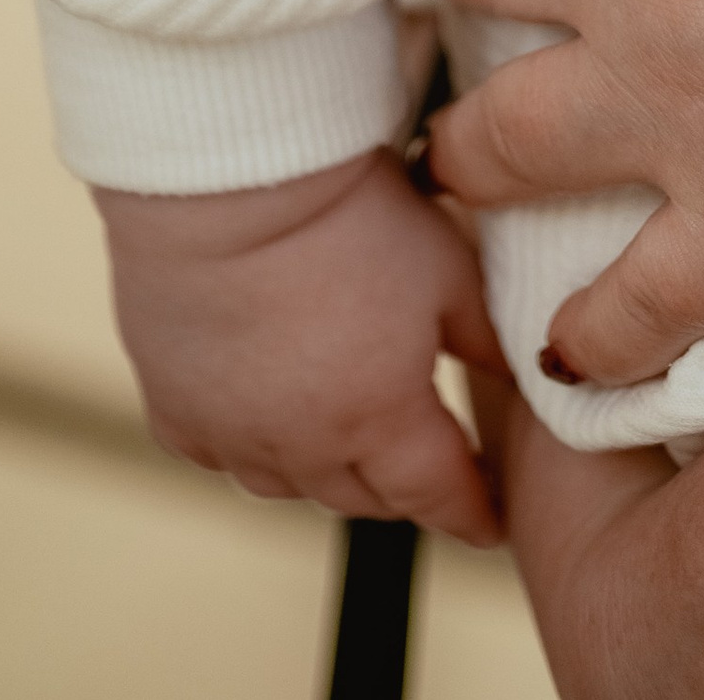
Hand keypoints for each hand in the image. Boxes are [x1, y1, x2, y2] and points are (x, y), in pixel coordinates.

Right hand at [95, 145, 501, 541]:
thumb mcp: (446, 270)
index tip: (489, 523)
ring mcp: (233, 434)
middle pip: (364, 496)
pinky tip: (263, 417)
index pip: (439, 493)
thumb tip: (527, 371)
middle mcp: (304, 446)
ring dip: (325, 471)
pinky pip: (218, 455)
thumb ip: (485, 336)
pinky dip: (247, 445)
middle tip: (424, 474)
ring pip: (289, 485)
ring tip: (348, 443)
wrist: (230, 180)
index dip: (471, 510)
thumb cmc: (346, 213)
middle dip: (401, 490)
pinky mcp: (175, 408)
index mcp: (380, 419)